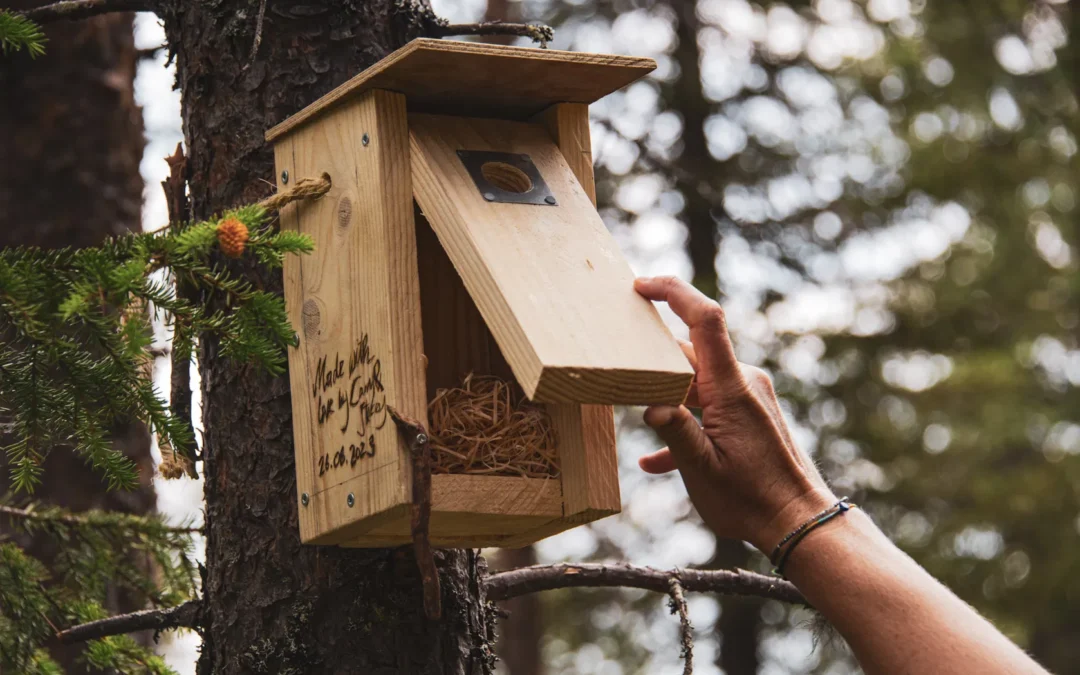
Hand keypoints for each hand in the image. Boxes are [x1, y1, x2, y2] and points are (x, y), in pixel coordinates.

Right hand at [635, 276, 835, 552]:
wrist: (799, 522)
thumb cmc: (751, 500)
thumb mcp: (702, 470)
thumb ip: (674, 431)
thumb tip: (649, 402)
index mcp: (730, 388)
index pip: (703, 318)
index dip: (672, 291)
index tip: (639, 286)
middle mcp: (743, 382)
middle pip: (690, 352)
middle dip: (654, 362)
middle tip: (620, 375)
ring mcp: (748, 397)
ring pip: (695, 382)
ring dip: (668, 401)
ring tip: (641, 427)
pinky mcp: (750, 413)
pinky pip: (709, 406)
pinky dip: (685, 425)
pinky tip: (658, 460)